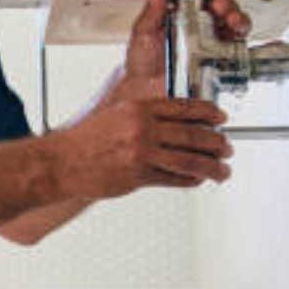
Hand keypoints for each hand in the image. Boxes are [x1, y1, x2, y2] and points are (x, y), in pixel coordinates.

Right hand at [49, 96, 232, 199]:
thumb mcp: (117, 114)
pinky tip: (199, 181)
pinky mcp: (137, 176)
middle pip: (192, 134)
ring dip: (211, 167)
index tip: (221, 118)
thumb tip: (175, 122)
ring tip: (223, 171)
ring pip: (188, 160)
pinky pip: (173, 179)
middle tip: (228, 148)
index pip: (183, 107)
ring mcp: (141, 153)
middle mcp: (142, 128)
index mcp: (138, 108)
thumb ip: (144, 116)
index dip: (208, 112)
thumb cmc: (86, 140)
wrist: (60, 162)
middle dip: (216, 142)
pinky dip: (190, 181)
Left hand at [119, 0, 251, 98]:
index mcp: (181, 17)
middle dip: (225, 0)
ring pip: (233, 22)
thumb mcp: (143, 35)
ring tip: (230, 17)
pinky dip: (240, 36)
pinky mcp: (219, 62)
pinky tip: (234, 33)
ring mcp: (210, 45)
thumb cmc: (141, 68)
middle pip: (221, 6)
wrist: (147, 98)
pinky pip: (236, 46)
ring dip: (236, 15)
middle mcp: (198, 29)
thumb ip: (151, 13)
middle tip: (219, 2)